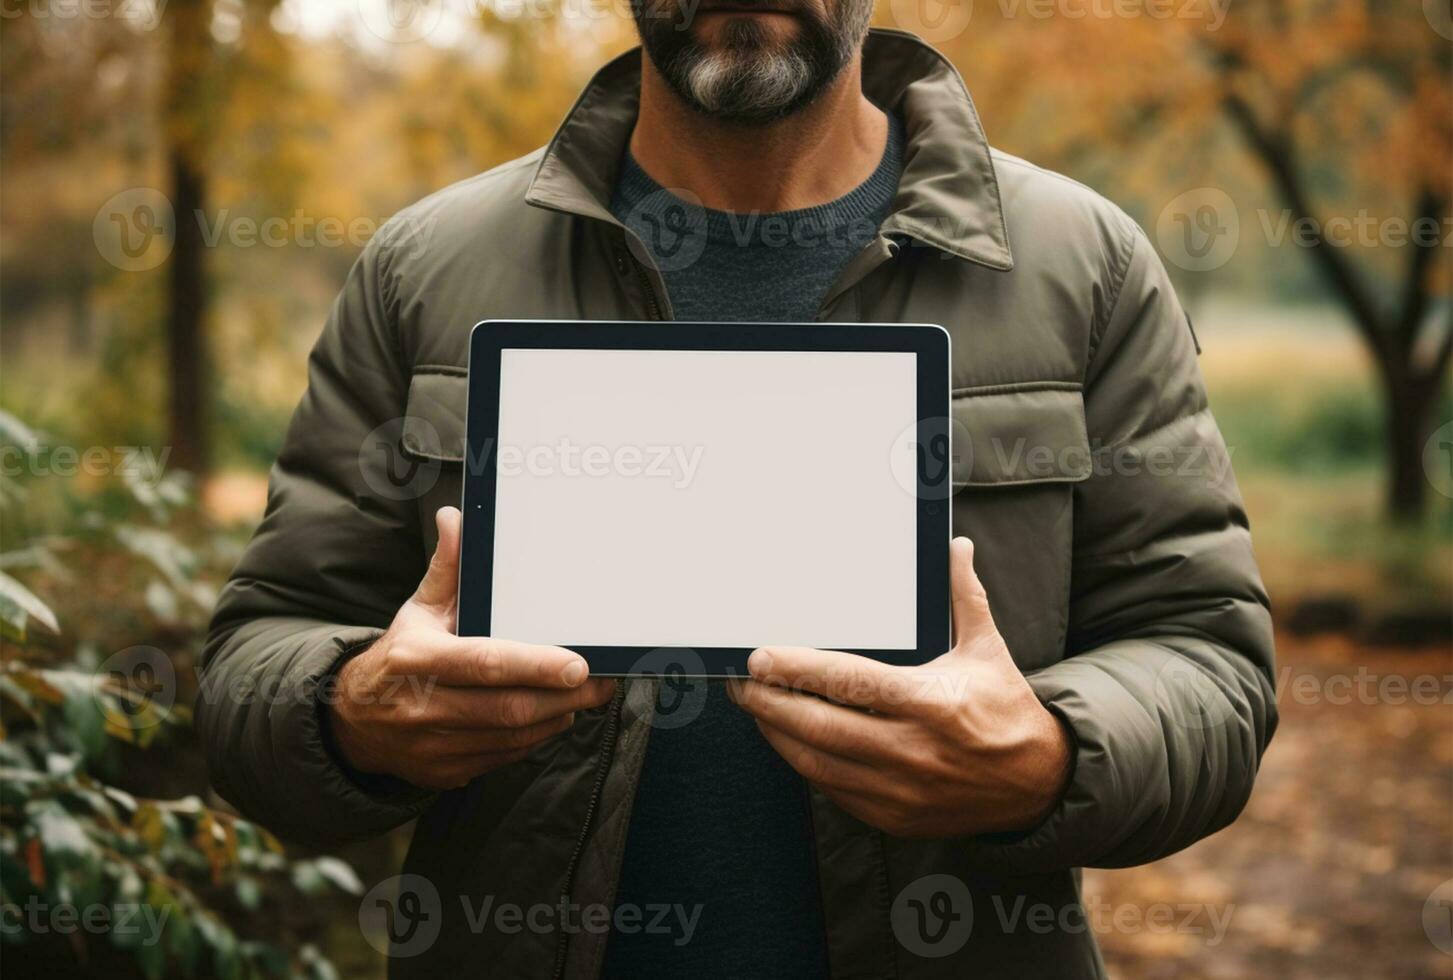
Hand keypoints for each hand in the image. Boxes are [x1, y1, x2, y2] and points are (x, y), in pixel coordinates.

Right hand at [327, 506, 615, 789]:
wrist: (353, 721)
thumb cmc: (399, 656)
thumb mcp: (418, 610)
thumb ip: (448, 568)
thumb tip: (456, 518)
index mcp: (415, 659)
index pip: (485, 663)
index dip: (535, 666)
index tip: (578, 665)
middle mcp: (423, 706)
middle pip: (509, 707)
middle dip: (564, 696)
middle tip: (602, 680)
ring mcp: (434, 746)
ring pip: (513, 736)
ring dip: (556, 716)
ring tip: (584, 694)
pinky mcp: (447, 773)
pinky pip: (505, 757)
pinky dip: (536, 737)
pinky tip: (552, 715)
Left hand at [728, 537, 1071, 837]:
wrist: (1039, 784)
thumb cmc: (1004, 708)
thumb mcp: (987, 649)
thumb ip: (963, 596)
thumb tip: (956, 545)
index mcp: (930, 703)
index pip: (850, 683)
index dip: (799, 670)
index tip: (761, 657)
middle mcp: (912, 750)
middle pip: (820, 727)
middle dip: (769, 703)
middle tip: (740, 681)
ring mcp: (899, 790)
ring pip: (816, 763)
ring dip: (776, 734)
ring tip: (754, 706)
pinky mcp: (892, 817)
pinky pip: (832, 790)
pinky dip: (804, 763)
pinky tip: (788, 739)